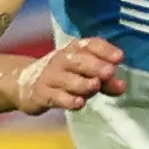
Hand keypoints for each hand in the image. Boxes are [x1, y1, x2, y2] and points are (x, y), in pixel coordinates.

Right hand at [12, 37, 126, 111]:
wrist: (26, 84)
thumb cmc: (65, 77)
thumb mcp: (86, 75)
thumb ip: (106, 81)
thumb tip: (122, 86)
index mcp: (75, 50)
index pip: (90, 44)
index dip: (105, 50)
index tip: (120, 57)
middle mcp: (62, 60)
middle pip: (77, 60)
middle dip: (94, 65)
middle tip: (110, 72)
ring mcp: (51, 77)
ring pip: (66, 79)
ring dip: (82, 83)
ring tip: (95, 85)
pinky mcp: (42, 94)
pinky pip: (56, 97)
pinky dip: (67, 100)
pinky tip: (79, 103)